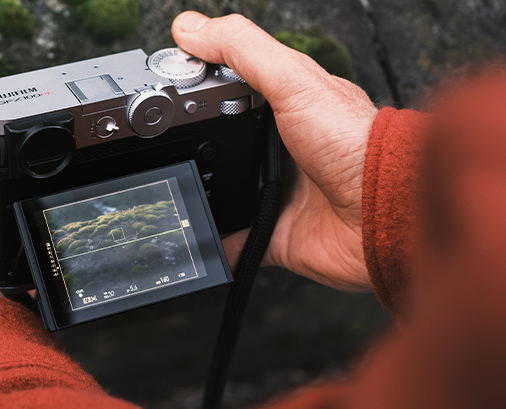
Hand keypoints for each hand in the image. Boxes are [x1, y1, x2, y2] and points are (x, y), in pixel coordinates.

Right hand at [172, 12, 377, 291]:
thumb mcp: (293, 80)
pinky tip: (200, 238)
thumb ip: (242, 50)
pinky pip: (236, 239)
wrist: (384, 211)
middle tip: (161, 146)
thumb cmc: (354, 143)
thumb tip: (190, 29)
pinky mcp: (276, 231)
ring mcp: (277, 191)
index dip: (195, 89)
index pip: (229, 89)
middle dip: (193, 147)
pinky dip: (217, 243)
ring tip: (176, 188)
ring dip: (202, 194)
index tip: (163, 94)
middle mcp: (280, 148)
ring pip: (225, 191)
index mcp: (285, 105)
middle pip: (221, 143)